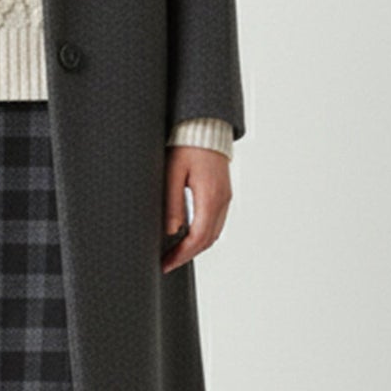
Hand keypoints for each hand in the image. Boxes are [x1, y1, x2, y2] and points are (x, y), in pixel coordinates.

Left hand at [162, 144, 229, 272]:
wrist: (206, 126)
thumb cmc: (186, 145)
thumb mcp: (173, 173)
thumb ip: (172, 202)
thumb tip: (171, 231)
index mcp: (210, 197)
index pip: (198, 238)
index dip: (181, 255)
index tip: (165, 263)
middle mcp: (222, 200)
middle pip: (208, 240)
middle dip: (187, 255)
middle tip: (166, 263)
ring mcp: (225, 197)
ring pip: (213, 233)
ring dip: (195, 246)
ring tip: (174, 253)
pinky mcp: (223, 193)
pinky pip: (215, 221)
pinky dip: (202, 234)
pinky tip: (186, 235)